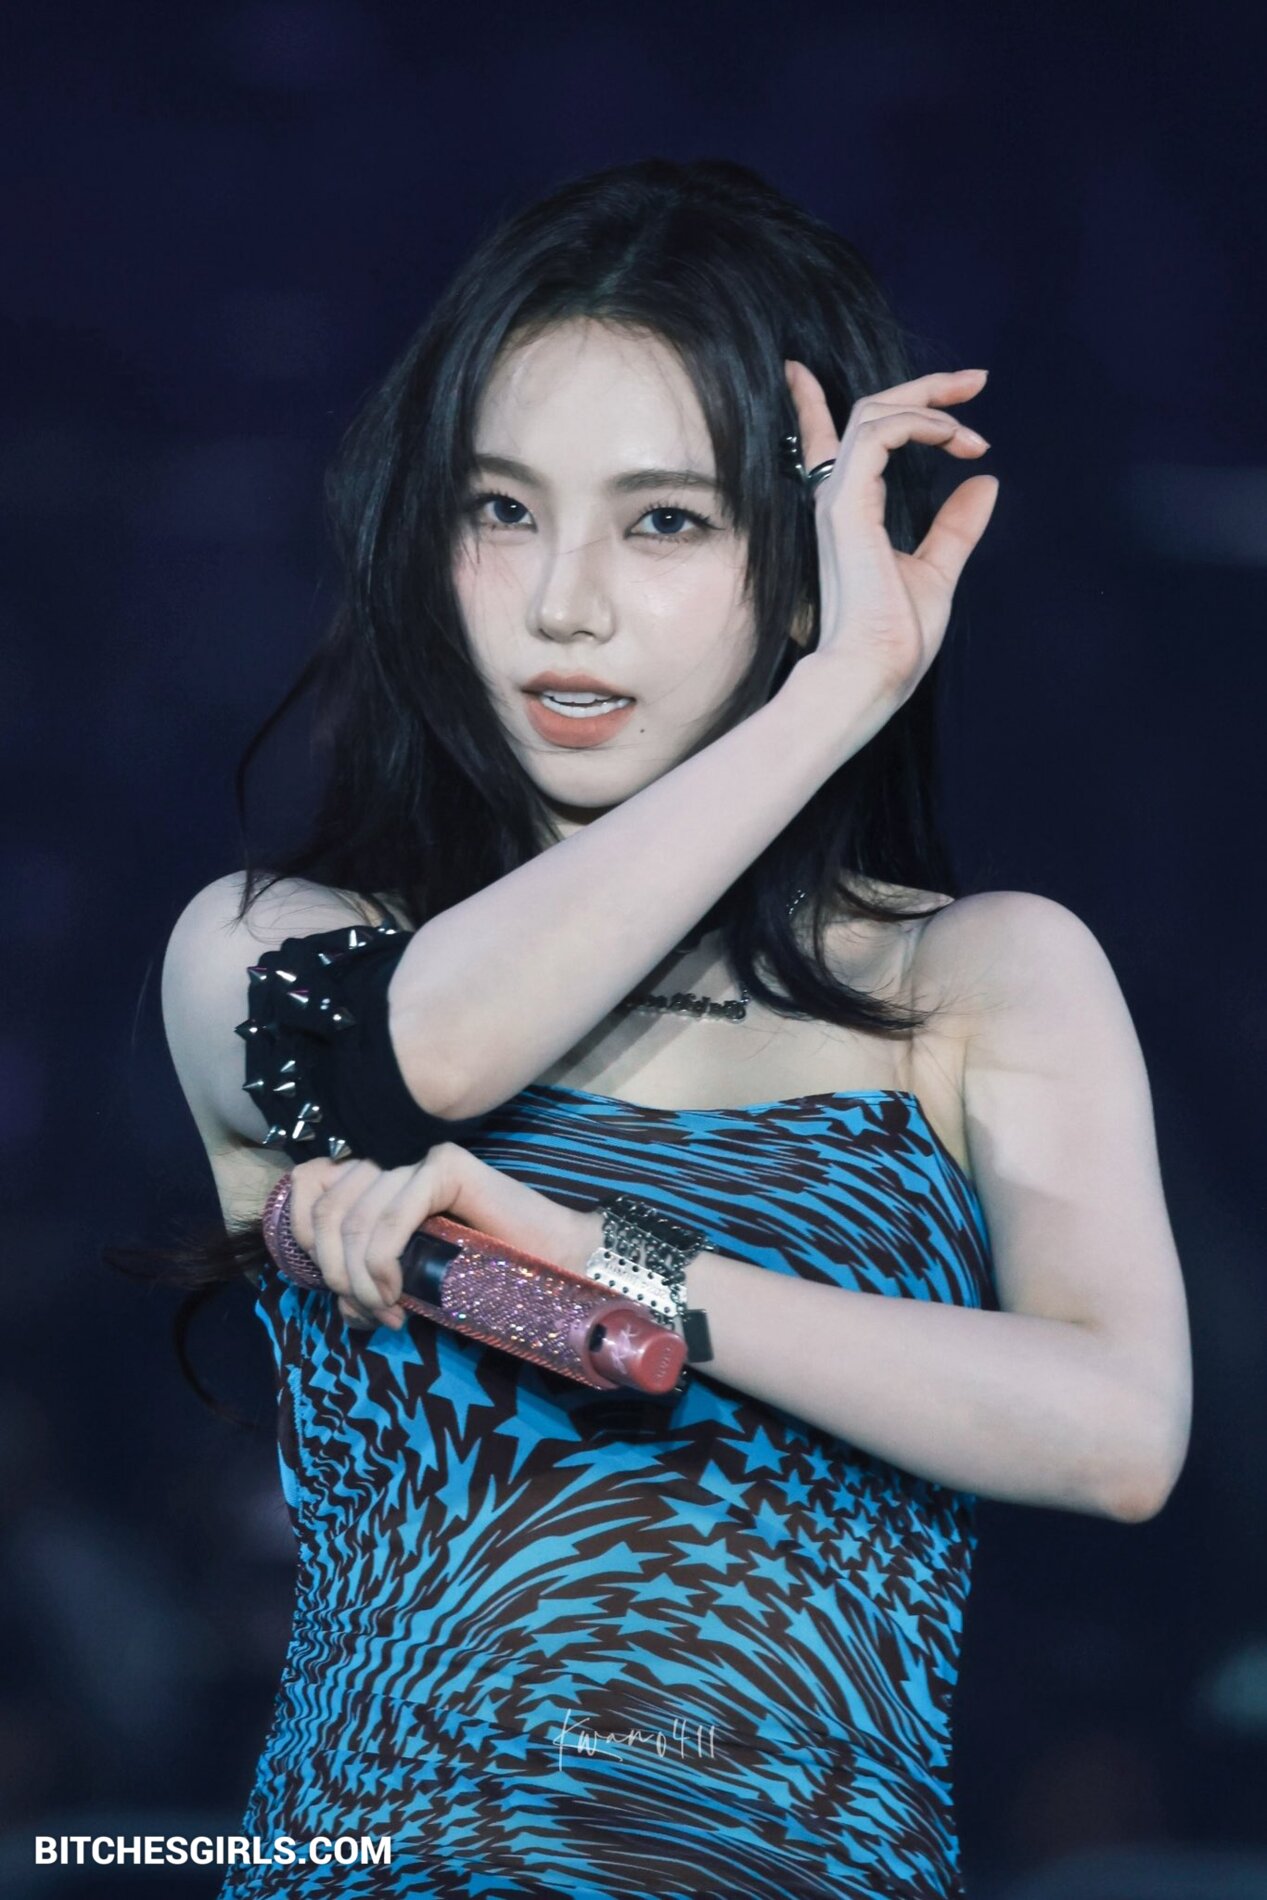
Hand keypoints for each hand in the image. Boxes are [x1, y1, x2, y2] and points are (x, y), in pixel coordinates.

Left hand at [286, 1145, 602, 1332]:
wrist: (551, 1265)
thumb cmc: (483, 1274)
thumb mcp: (407, 1278)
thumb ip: (364, 1277)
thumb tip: (335, 1298)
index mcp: (374, 1180)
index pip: (305, 1191)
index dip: (304, 1248)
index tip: (343, 1299)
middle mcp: (390, 1160)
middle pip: (325, 1214)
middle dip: (337, 1276)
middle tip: (373, 1315)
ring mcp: (416, 1159)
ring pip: (352, 1221)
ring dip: (362, 1280)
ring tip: (391, 1313)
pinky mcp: (444, 1166)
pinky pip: (390, 1220)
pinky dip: (383, 1264)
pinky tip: (401, 1291)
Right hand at [784, 360, 998, 705]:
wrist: (873, 673)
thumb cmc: (896, 639)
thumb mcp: (938, 570)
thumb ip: (956, 526)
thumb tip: (984, 482)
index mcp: (850, 513)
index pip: (828, 440)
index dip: (819, 401)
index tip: (814, 372)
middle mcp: (837, 499)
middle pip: (867, 413)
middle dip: (922, 388)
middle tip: (976, 381)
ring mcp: (838, 500)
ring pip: (872, 414)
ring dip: (931, 405)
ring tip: (975, 429)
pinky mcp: (846, 506)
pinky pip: (879, 437)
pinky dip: (920, 426)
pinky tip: (955, 440)